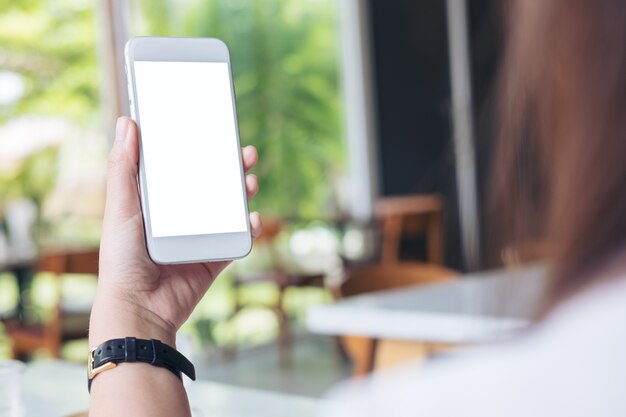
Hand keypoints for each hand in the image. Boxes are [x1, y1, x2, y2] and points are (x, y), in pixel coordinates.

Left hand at [89, 117, 261, 347]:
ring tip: (250, 180)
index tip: (213, 131)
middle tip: (244, 152)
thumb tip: (127, 123)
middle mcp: (181, 218)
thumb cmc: (122, 259)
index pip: (182, 169)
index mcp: (158, 203)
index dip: (199, 150)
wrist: (140, 308)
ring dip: (243, 193)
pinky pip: (238, 240)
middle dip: (229, 168)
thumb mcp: (121, 208)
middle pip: (211, 185)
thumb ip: (123, 168)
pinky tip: (253, 218)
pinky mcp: (214, 259)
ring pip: (229, 209)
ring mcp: (199, 238)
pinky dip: (250, 228)